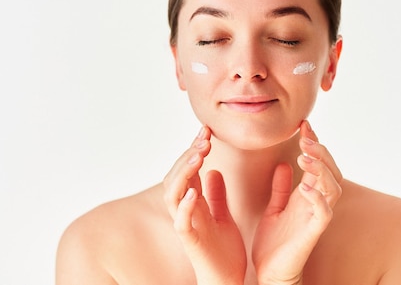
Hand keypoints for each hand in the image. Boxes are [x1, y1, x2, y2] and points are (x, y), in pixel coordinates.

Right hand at [163, 126, 246, 284]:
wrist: (226, 281)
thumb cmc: (223, 252)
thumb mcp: (223, 215)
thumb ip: (216, 194)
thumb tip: (214, 170)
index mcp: (195, 203)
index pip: (188, 170)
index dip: (194, 149)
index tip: (206, 130)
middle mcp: (186, 211)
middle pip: (178, 176)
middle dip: (189, 154)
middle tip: (203, 136)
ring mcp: (186, 225)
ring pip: (173, 194)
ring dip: (184, 173)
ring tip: (198, 155)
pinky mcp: (190, 241)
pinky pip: (181, 222)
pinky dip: (185, 206)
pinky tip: (193, 191)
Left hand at [252, 120, 342, 284]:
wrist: (269, 273)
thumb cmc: (273, 243)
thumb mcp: (274, 208)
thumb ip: (280, 188)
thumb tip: (284, 163)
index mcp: (307, 196)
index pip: (318, 164)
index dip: (314, 144)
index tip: (303, 125)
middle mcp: (316, 204)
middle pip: (331, 171)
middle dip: (321, 152)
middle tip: (306, 138)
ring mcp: (316, 218)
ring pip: (332, 188)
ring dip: (321, 170)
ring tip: (304, 158)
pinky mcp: (313, 233)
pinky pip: (323, 213)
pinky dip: (317, 198)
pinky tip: (304, 186)